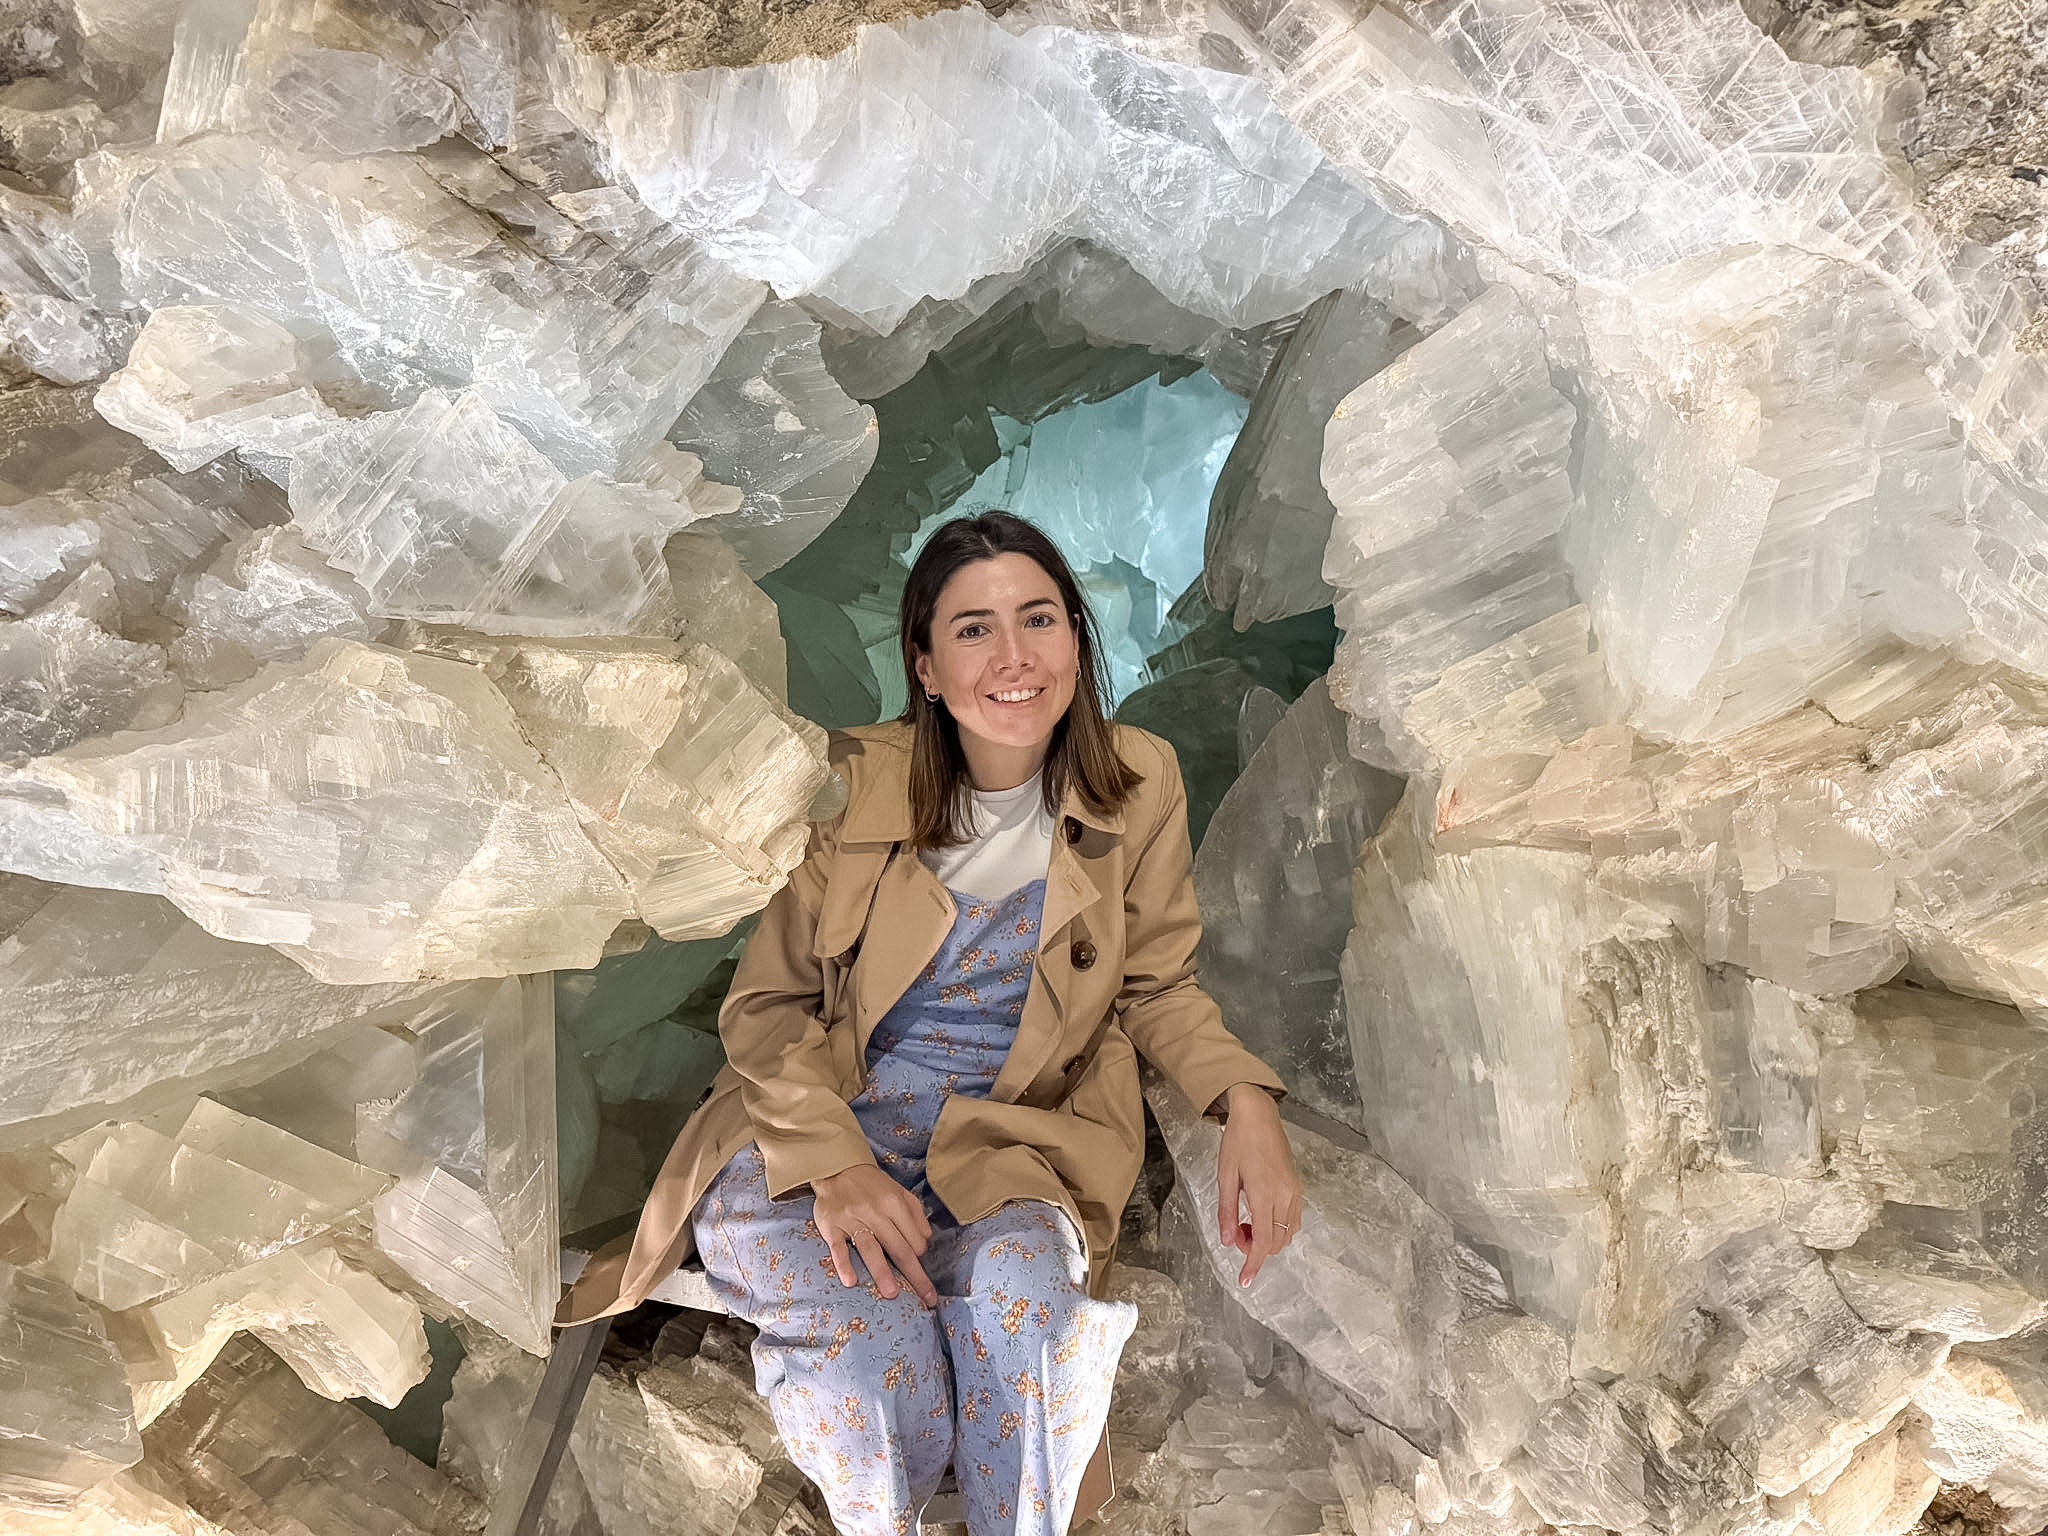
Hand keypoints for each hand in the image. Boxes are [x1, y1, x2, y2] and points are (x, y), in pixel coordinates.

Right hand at [811, 1163, 937, 1306]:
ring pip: (870, 1248)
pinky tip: (851, 1281)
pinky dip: (844, 1264)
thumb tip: (927, 1240)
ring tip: (892, 1294)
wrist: (836, 1166)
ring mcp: (851, 1219)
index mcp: (894, 1203)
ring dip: (882, 1272)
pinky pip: (838, 1247)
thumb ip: (915, 1213)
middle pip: (898, 1248)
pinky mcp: (831, 1225)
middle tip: (926, 1298)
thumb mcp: (899, 1191)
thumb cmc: (871, 1184)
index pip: (914, 1238)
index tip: (921, 1269)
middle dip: (914, 1275)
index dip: (920, 1256)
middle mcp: (875, 1211)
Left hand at [1215, 1083, 1302, 1287]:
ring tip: (1245, 1222)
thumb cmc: (1238, 1142)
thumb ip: (1226, 1211)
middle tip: (1234, 1232)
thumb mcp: (1225, 1176)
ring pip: (1287, 1234)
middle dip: (1254, 1248)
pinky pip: (1293, 1220)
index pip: (1262, 1241)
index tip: (1245, 1280)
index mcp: (1265, 1193)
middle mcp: (1285, 1195)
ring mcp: (1295, 1192)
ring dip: (1266, 1239)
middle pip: (1276, 1242)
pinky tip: (1261, 1216)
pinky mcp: (1298, 1187)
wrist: (1258, 1115)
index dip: (1252, 1264)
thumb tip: (1226, 1241)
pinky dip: (1278, 1228)